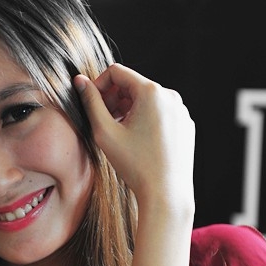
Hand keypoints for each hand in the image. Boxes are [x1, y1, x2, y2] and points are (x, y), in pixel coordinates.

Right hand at [74, 64, 194, 213]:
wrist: (166, 193)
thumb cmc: (136, 165)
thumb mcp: (105, 132)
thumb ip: (91, 102)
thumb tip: (79, 81)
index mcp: (152, 92)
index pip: (116, 72)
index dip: (98, 85)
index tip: (91, 104)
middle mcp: (170, 96)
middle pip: (132, 85)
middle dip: (113, 99)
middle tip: (102, 121)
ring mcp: (181, 111)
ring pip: (146, 100)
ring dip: (128, 110)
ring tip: (118, 133)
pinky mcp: (185, 125)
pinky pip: (160, 114)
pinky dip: (145, 120)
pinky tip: (137, 142)